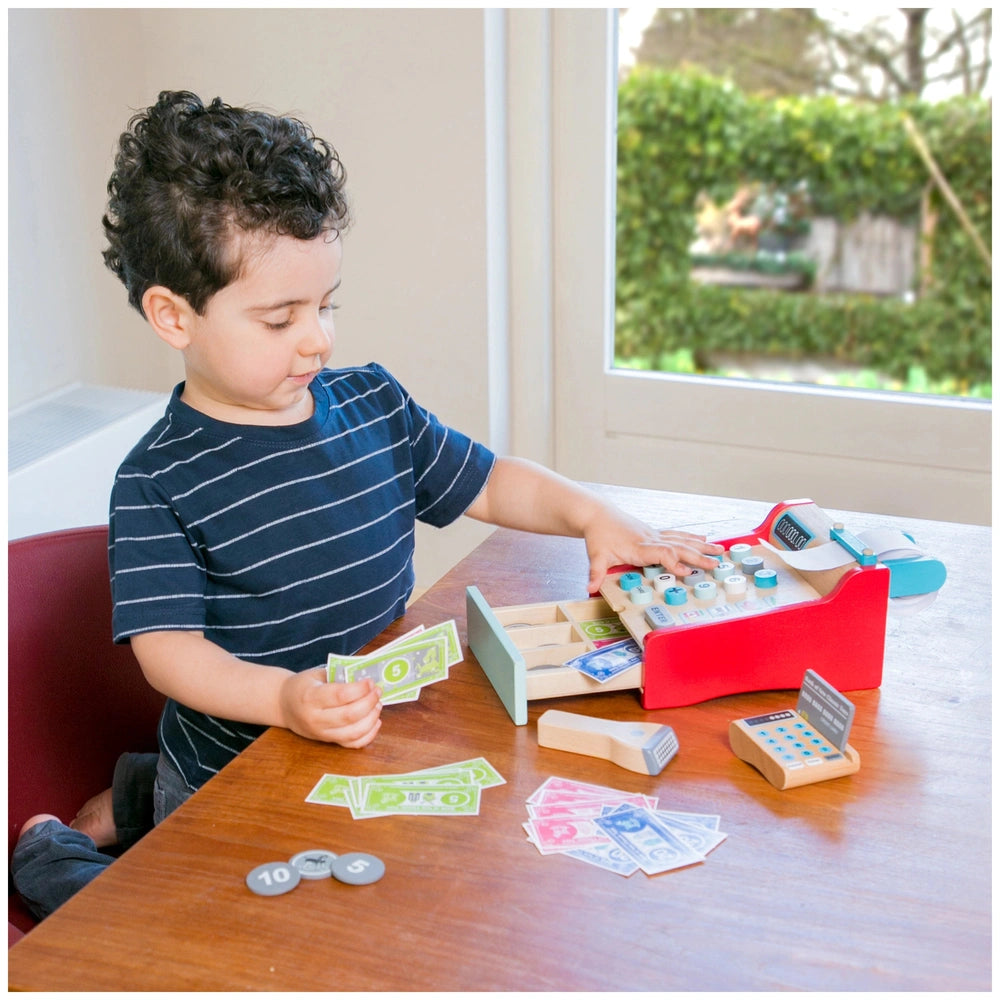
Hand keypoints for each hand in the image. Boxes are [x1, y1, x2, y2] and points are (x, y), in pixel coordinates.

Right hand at [278, 669, 382, 747]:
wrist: (283, 705)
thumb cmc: (302, 686)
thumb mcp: (316, 674)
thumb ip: (338, 675)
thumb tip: (365, 677)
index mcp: (310, 698)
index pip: (340, 696)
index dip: (359, 689)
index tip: (370, 681)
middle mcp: (315, 719)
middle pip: (349, 716)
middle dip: (369, 702)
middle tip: (377, 691)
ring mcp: (322, 733)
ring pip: (353, 733)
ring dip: (372, 718)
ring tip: (378, 704)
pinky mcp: (328, 742)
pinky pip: (352, 744)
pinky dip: (369, 735)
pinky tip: (376, 721)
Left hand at [583, 506, 725, 592]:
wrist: (598, 515)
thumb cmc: (599, 535)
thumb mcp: (596, 556)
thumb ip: (596, 573)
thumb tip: (590, 588)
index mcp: (638, 547)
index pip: (661, 554)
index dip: (674, 563)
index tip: (687, 573)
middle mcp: (650, 539)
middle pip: (678, 547)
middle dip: (698, 556)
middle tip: (716, 564)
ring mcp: (654, 535)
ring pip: (682, 540)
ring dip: (702, 546)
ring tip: (720, 551)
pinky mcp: (655, 533)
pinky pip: (677, 535)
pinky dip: (692, 537)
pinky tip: (704, 539)